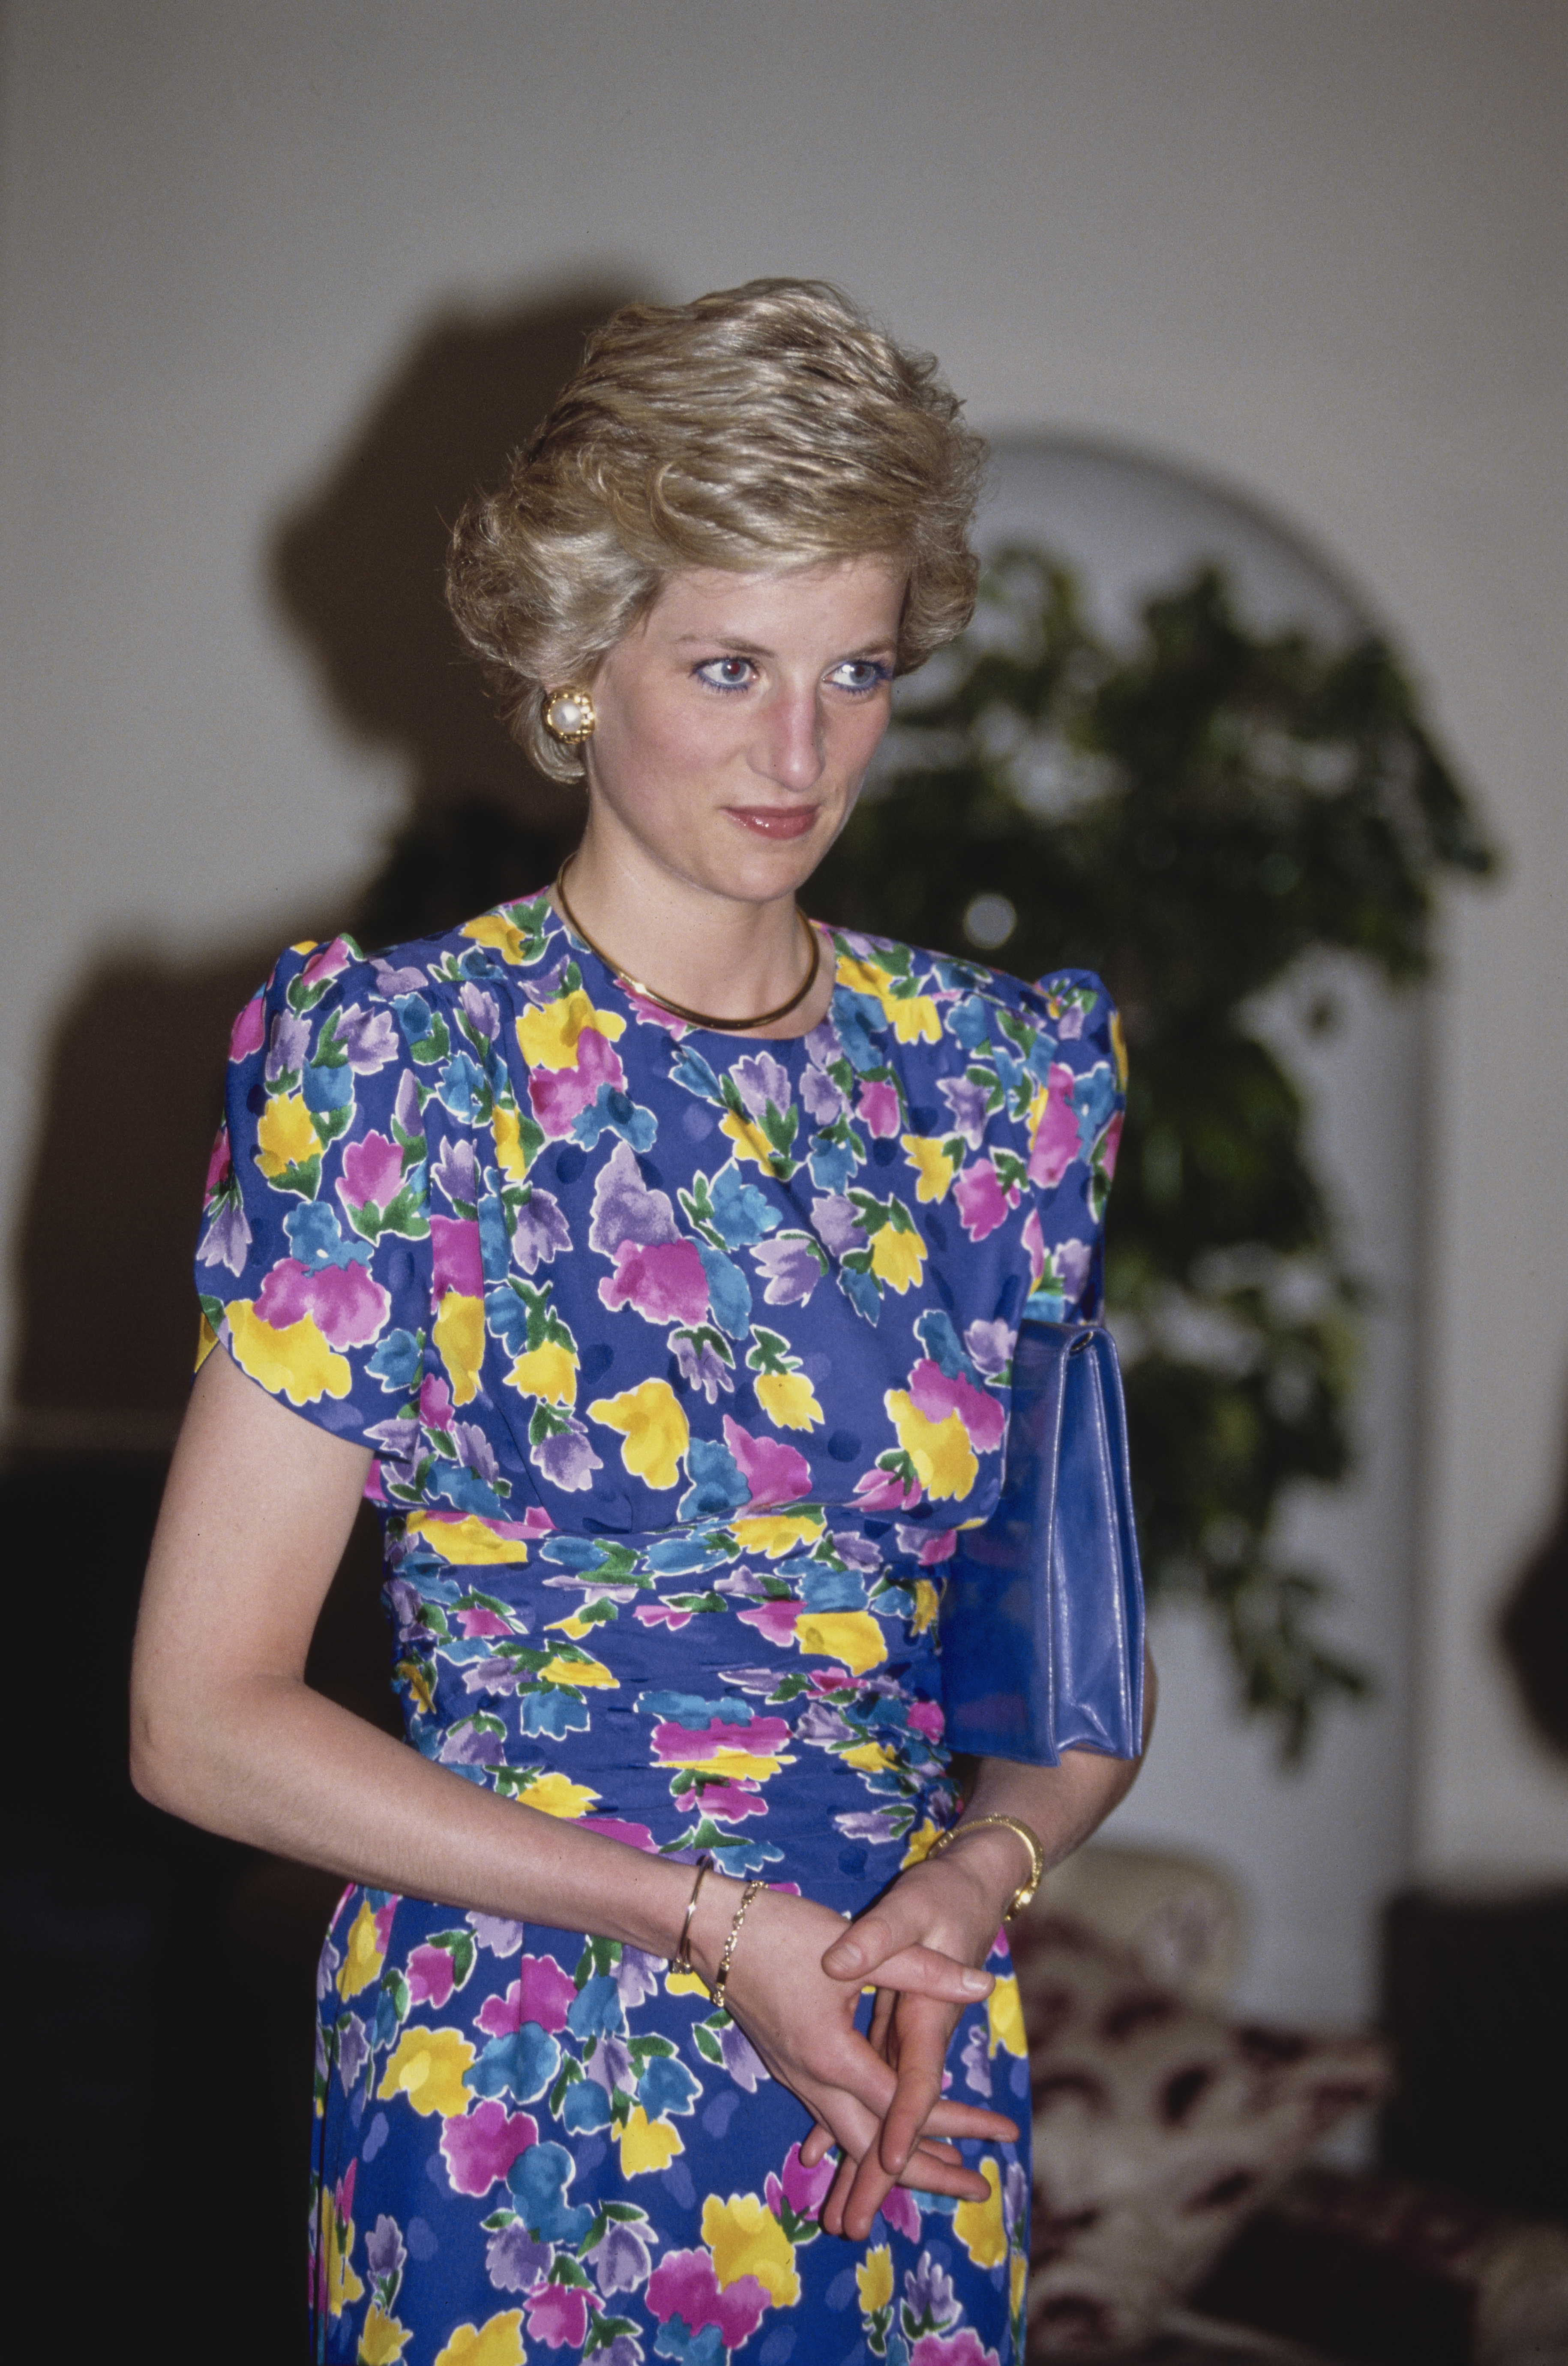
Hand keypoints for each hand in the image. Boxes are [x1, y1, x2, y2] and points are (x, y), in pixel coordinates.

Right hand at [691, 1877, 1016, 2227]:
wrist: (709, 1929)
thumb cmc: (782, 1930)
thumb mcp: (857, 1946)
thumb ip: (921, 1969)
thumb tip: (982, 1986)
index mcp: (832, 2056)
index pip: (904, 2105)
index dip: (956, 2123)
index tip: (998, 2136)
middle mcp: (812, 2080)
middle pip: (875, 2148)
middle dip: (929, 2173)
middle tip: (979, 2191)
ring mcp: (796, 2078)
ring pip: (852, 2140)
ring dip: (898, 2163)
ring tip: (947, 2174)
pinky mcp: (790, 2067)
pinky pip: (833, 2120)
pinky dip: (865, 2139)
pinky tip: (883, 2150)